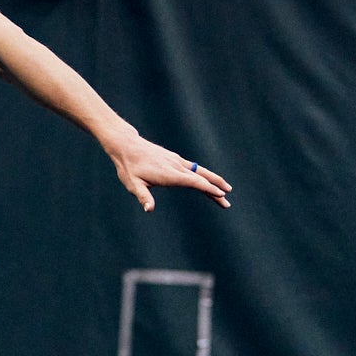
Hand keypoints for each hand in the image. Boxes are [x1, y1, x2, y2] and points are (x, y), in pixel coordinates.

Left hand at [106, 129, 232, 211]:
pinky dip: (203, 175)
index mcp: (169, 173)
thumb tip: (149, 210)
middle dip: (216, 187)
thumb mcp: (133, 184)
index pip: (194, 182)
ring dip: (213, 180)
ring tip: (226, 190)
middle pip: (202, 177)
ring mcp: (176, 161)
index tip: (221, 195)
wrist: (126, 146)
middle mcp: (176, 166)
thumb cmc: (129, 167)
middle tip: (228, 197)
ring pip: (200, 171)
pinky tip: (207, 180)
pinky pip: (193, 168)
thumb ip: (143, 197)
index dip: (208, 188)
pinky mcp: (174, 159)